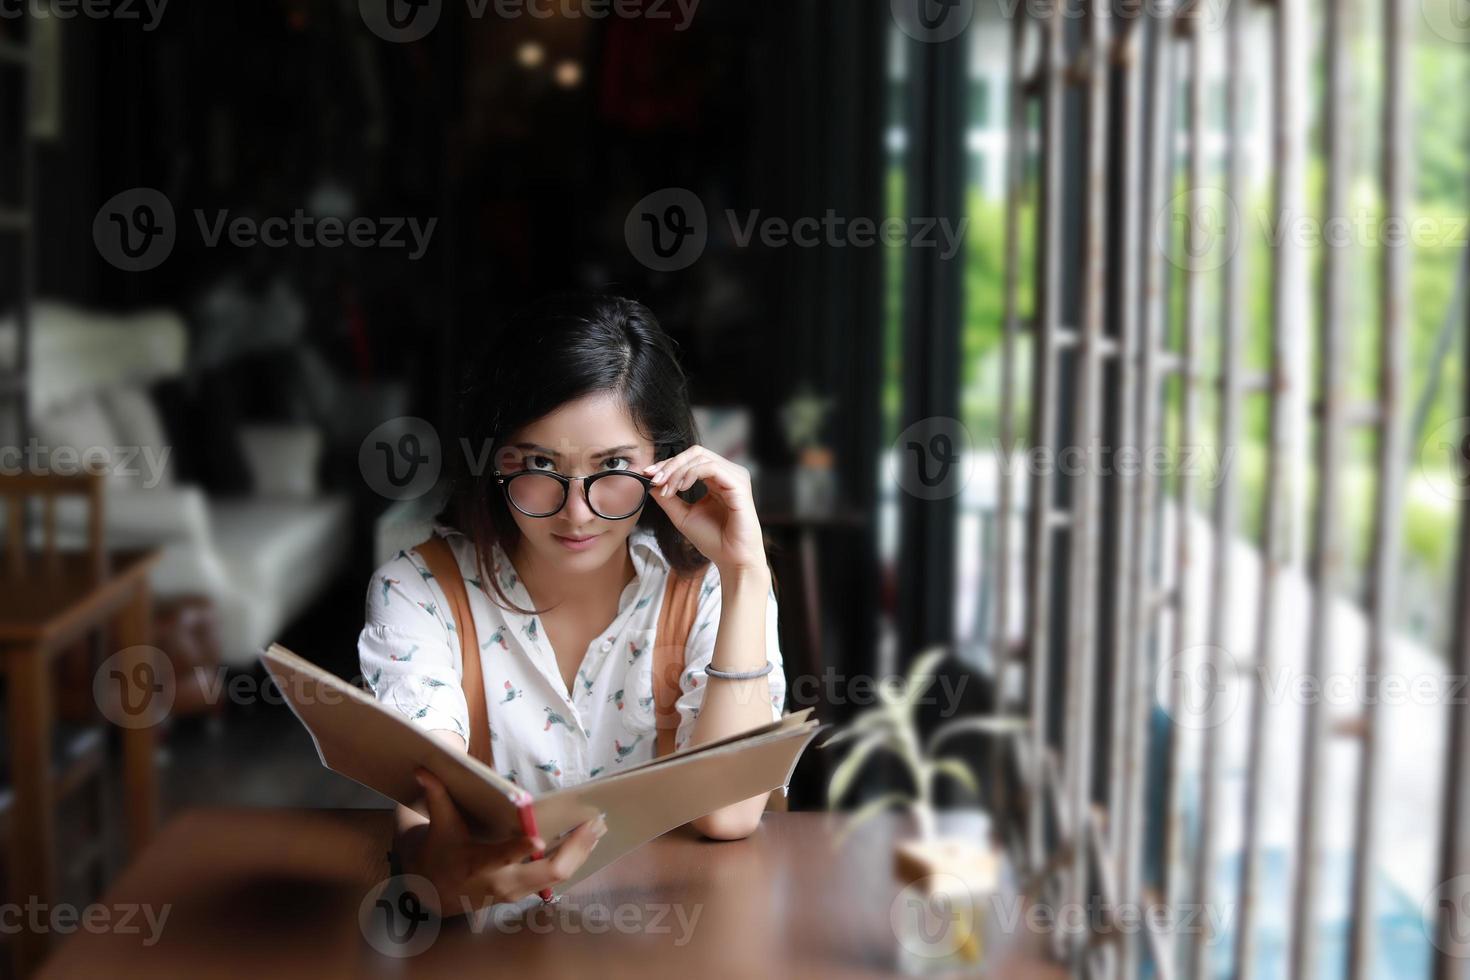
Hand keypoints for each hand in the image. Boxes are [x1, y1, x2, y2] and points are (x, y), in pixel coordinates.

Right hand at [397, 769, 606, 916]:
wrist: (435, 895)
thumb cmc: (440, 855)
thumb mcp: (439, 827)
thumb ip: (436, 797)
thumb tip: (423, 769)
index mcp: (479, 864)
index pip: (501, 858)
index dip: (518, 850)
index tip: (537, 837)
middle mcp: (502, 882)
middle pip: (548, 872)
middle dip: (574, 849)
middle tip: (594, 825)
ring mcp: (517, 891)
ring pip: (559, 877)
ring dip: (580, 853)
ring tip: (598, 829)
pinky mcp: (526, 893)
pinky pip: (557, 879)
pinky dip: (574, 860)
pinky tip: (588, 841)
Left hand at [643, 446, 766, 575]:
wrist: (731, 559)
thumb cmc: (713, 540)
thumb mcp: (682, 516)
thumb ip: (668, 498)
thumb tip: (651, 483)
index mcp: (717, 480)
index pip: (691, 460)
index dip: (668, 464)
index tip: (649, 474)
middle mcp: (727, 475)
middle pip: (695, 453)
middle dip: (671, 464)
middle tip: (655, 480)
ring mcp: (735, 477)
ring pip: (701, 458)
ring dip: (677, 471)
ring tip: (667, 490)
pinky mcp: (739, 484)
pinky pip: (711, 468)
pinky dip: (691, 474)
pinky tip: (681, 488)